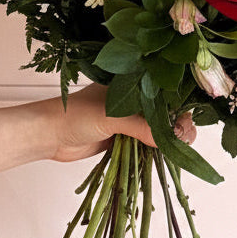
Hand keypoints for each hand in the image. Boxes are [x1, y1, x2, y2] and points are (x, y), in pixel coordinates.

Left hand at [51, 85, 196, 162]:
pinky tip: (167, 154)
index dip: (179, 106)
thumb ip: (140, 126)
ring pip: (156, 129)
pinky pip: (145, 142)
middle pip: (164, 112)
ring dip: (168, 139)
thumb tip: (169, 139)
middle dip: (178, 124)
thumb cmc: (74, 115)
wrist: (48, 135)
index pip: (163, 93)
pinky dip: (156, 149)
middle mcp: (133, 99)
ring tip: (180, 149)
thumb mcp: (111, 116)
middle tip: (186, 139)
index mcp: (132, 83)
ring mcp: (128, 119)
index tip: (188, 122)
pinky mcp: (123, 137)